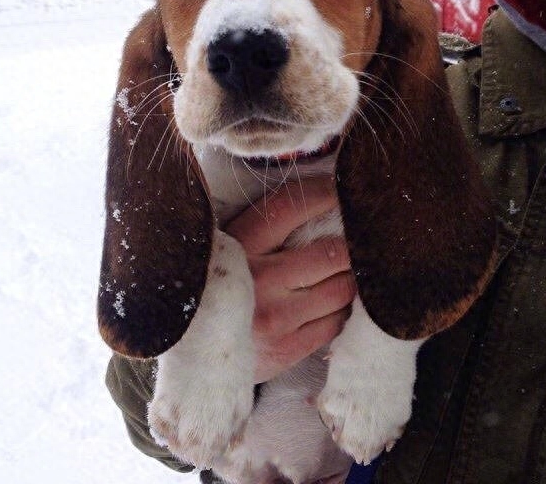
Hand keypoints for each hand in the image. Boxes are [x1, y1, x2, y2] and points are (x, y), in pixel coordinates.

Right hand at [226, 177, 355, 383]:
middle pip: (332, 253)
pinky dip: (340, 309)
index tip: (339, 190)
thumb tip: (312, 201)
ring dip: (349, 278)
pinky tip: (328, 303)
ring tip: (341, 274)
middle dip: (349, 246)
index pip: (288, 209)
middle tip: (354, 241)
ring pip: (342, 289)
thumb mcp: (223, 251)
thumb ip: (259, 230)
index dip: (321, 194)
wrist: (191, 354)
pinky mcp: (288, 349)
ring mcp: (276, 318)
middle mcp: (258, 281)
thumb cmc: (215, 291)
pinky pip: (336, 322)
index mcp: (237, 248)